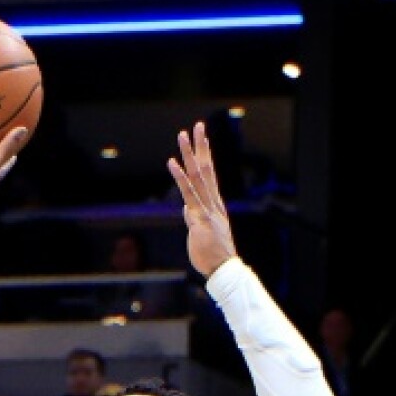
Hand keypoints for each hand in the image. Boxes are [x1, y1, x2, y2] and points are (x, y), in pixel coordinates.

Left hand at [168, 121, 237, 279]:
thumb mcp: (202, 233)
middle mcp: (213, 203)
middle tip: (197, 126)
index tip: (204, 139)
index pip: (210, 176)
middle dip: (201, 146)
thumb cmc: (213, 255)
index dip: (206, 156)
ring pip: (198, 176)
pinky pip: (189, 194)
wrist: (223, 269)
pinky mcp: (199, 218)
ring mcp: (206, 209)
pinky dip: (180, 177)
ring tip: (183, 135)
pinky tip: (173, 163)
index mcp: (215, 206)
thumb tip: (186, 210)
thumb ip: (194, 219)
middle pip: (206, 169)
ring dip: (189, 154)